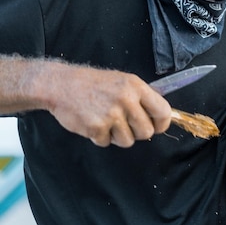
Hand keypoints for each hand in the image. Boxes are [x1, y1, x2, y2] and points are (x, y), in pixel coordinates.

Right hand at [44, 62, 171, 146]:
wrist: (62, 85)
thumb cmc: (93, 83)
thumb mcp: (122, 81)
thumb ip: (140, 97)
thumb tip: (159, 115)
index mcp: (136, 86)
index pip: (163, 110)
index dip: (162, 123)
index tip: (156, 126)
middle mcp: (126, 99)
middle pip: (146, 132)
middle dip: (137, 132)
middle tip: (125, 124)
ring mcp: (111, 114)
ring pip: (127, 141)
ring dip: (117, 136)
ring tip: (106, 120)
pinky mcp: (96, 127)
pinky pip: (107, 143)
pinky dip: (100, 137)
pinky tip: (93, 122)